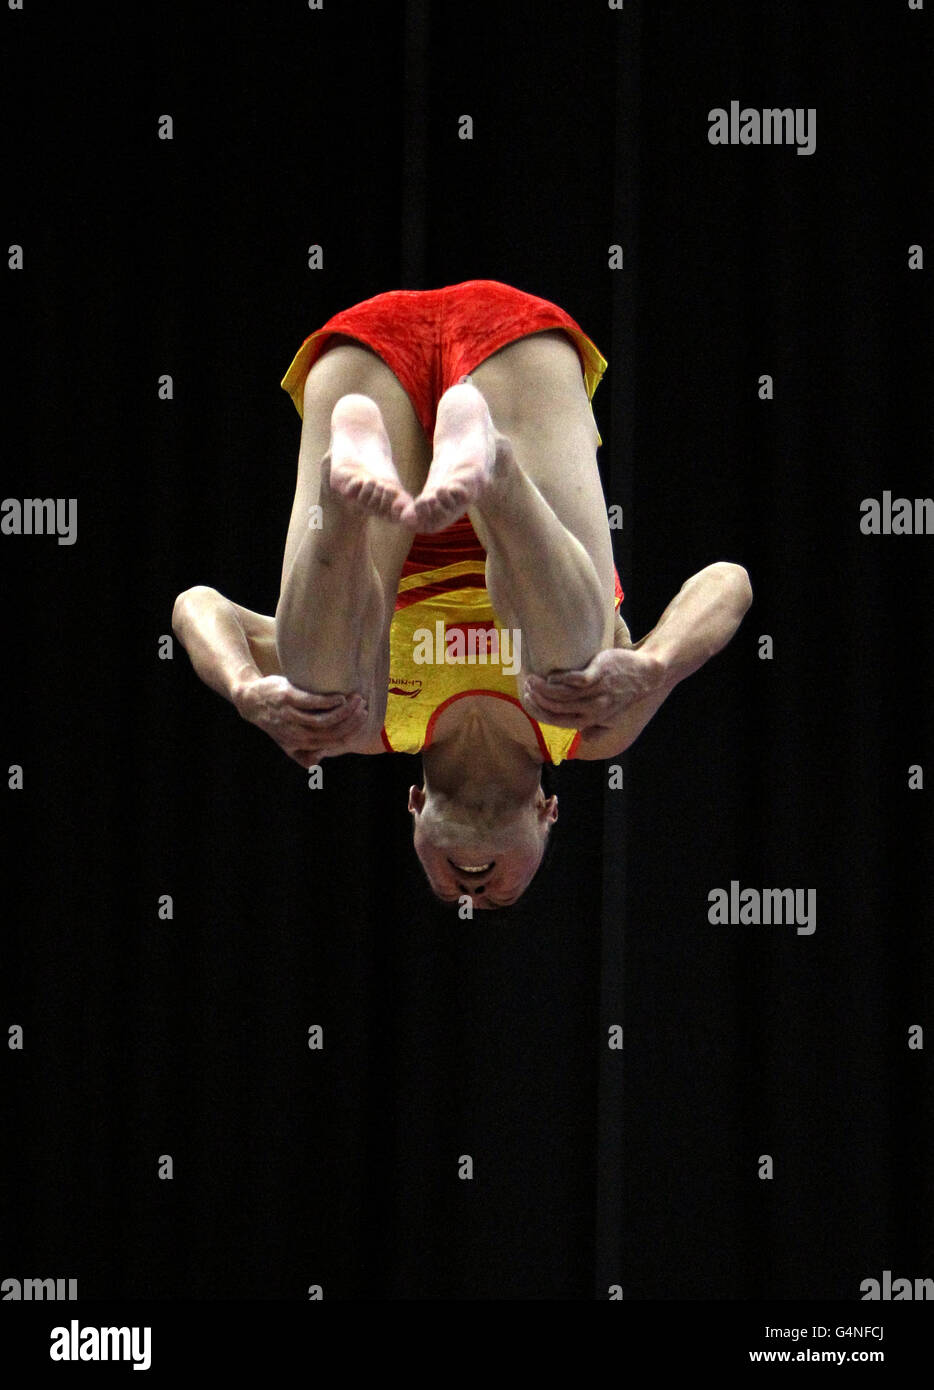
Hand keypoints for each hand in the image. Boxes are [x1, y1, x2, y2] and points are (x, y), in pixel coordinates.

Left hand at [234, 674, 368, 766]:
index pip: (333, 742)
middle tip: (363, 707)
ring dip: (345, 710)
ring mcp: (291, 715)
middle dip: (352, 720)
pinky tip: (340, 697)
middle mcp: (296, 732)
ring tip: (357, 698)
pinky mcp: (287, 698)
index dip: (351, 732)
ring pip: (324, 718)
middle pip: (331, 731)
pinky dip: (329, 701)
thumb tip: (318, 762)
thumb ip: (301, 754)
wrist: (250, 701)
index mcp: (300, 744)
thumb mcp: (285, 742)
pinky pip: (312, 702)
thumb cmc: (273, 720)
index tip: (363, 719)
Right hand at [522, 648, 666, 729]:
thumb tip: (583, 738)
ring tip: (532, 678)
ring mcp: (596, 691)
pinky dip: (560, 677)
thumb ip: (597, 728)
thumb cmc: (625, 693)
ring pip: (562, 694)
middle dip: (537, 699)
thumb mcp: (612, 716)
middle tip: (526, 686)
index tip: (528, 701)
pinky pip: (575, 679)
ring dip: (543, 688)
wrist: (647, 674)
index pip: (557, 721)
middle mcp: (593, 708)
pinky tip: (552, 674)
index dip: (539, 712)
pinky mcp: (599, 674)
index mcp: (591, 719)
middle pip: (556, 707)